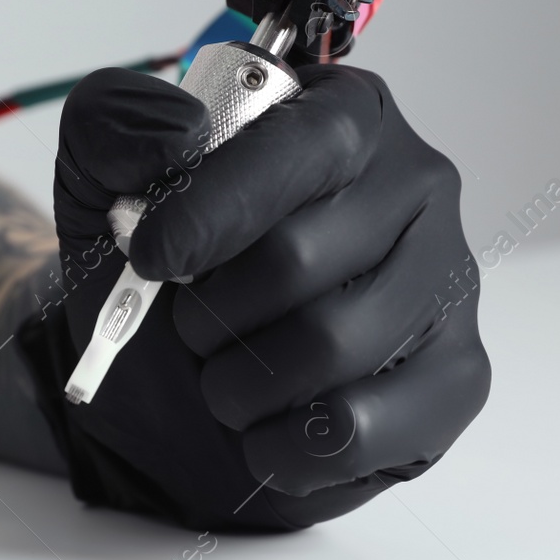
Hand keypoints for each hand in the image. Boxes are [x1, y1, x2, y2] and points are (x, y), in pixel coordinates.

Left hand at [38, 62, 489, 530]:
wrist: (169, 384)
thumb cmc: (162, 273)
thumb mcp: (102, 180)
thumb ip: (115, 125)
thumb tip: (176, 136)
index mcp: (343, 114)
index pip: (301, 147)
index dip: (214, 208)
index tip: (151, 257)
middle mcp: (415, 186)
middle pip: (301, 258)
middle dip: (210, 310)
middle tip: (189, 326)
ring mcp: (448, 282)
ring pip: (331, 347)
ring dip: (239, 382)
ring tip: (223, 376)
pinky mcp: (457, 376)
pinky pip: (361, 427)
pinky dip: (280, 445)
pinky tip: (263, 428)